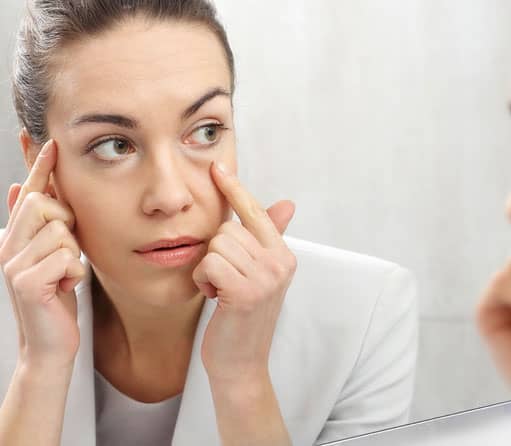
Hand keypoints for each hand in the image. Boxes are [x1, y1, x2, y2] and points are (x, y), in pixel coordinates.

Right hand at [0, 140, 83, 371]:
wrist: (51, 343)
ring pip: (61, 231)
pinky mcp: (26, 282)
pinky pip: (67, 257)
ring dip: (74, 255)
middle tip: (66, 252)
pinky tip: (65, 289)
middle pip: (43, 203)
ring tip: (64, 276)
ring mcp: (12, 264)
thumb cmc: (57, 296)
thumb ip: (44, 225)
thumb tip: (20, 188)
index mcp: (15, 236)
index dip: (39, 166)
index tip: (48, 139)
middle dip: (67, 223)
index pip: (29, 193)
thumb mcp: (53, 255)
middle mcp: (7, 245)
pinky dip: (76, 273)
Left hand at [193, 162, 296, 382]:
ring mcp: (266, 278)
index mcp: (283, 255)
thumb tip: (287, 204)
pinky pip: (209, 264)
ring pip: (216, 245)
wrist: (240, 363)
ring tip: (222, 291)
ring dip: (209, 269)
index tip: (217, 167)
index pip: (256, 213)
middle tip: (226, 281)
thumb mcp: (258, 275)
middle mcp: (280, 263)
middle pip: (228, 229)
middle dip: (216, 254)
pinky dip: (204, 282)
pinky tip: (216, 299)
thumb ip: (268, 238)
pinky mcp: (245, 291)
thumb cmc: (243, 318)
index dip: (235, 190)